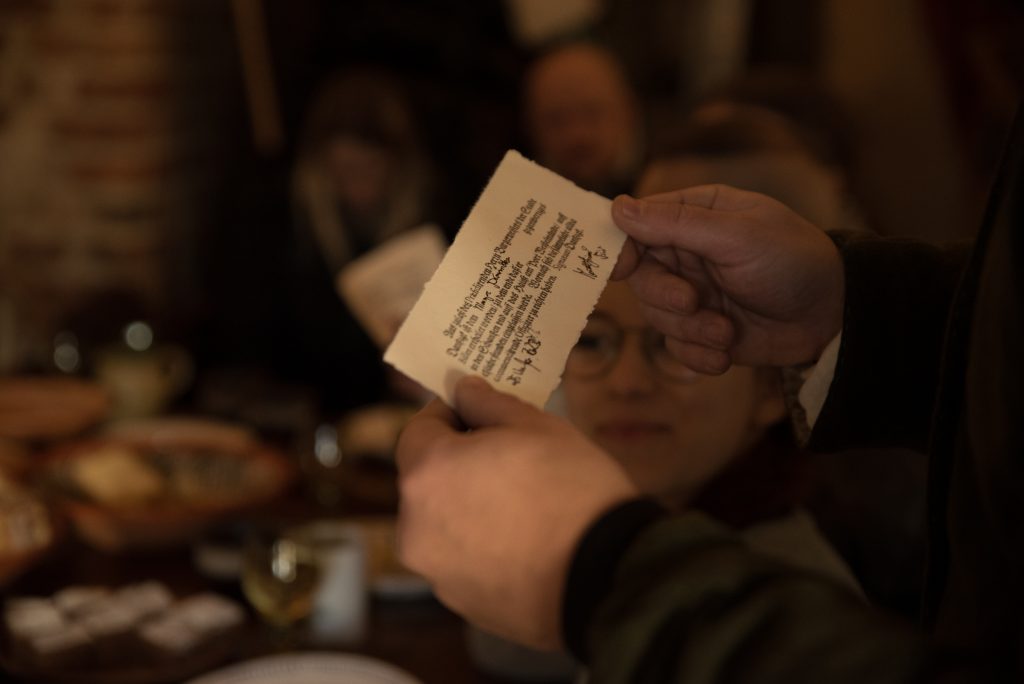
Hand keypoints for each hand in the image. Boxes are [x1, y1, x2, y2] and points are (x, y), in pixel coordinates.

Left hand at [395, 376, 637, 649]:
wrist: (608, 575)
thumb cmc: (572, 487)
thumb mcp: (537, 426)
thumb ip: (488, 404)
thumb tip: (465, 391)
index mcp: (426, 474)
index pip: (418, 430)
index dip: (449, 415)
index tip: (479, 413)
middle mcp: (416, 527)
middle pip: (428, 481)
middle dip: (459, 465)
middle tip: (507, 459)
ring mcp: (437, 573)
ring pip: (445, 526)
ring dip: (470, 508)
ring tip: (523, 506)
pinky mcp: (464, 605)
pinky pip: (466, 563)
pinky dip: (485, 549)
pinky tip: (528, 545)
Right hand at [611, 186, 844, 372]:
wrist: (835, 316)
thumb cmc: (794, 261)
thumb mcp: (737, 236)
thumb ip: (676, 223)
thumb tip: (617, 207)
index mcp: (695, 216)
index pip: (638, 226)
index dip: (622, 248)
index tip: (619, 268)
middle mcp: (689, 254)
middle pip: (642, 278)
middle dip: (665, 296)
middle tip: (693, 302)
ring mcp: (696, 295)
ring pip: (657, 316)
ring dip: (690, 330)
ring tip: (727, 332)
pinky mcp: (705, 332)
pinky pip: (677, 347)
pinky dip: (698, 354)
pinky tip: (726, 354)